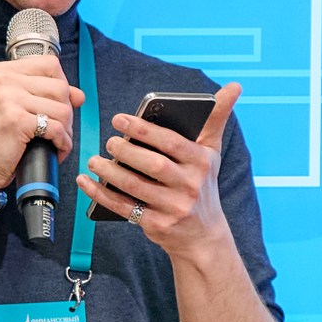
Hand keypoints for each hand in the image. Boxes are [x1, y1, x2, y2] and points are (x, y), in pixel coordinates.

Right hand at [0, 55, 83, 189]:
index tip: (58, 103)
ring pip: (63, 109)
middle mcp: (2, 80)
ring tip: (56, 140)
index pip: (50, 64)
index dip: (62, 84)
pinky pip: (57, 128)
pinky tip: (55, 149)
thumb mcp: (14, 106)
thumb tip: (79, 95)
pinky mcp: (16, 120)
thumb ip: (45, 94)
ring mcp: (8, 99)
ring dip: (66, 129)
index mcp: (1, 72)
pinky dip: (63, 143)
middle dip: (66, 111)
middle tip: (58, 128)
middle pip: (60, 87)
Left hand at [76, 85, 239, 256]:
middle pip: (154, 165)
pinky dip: (101, 194)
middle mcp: (191, 186)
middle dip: (127, 151)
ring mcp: (175, 208)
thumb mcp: (212, 153)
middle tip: (109, 142)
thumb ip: (216, 119)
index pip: (172, 143)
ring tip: (95, 160)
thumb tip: (235, 86)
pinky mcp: (158, 225)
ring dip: (110, 173)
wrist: (203, 235)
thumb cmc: (202, 184)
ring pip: (136, 187)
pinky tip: (86, 181)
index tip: (119, 119)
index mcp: (202, 163)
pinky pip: (123, 208)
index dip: (144, 130)